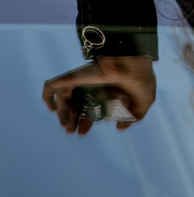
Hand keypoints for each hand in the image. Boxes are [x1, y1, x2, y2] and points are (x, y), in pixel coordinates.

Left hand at [42, 56, 156, 135]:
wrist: (132, 63)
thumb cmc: (140, 79)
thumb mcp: (144, 101)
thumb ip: (134, 116)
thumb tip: (120, 128)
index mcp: (107, 91)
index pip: (92, 108)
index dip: (86, 122)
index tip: (82, 133)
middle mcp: (93, 86)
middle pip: (77, 106)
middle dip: (74, 121)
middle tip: (73, 133)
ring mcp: (81, 81)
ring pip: (64, 100)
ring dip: (63, 115)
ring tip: (66, 128)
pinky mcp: (72, 77)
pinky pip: (52, 86)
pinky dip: (48, 97)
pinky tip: (52, 109)